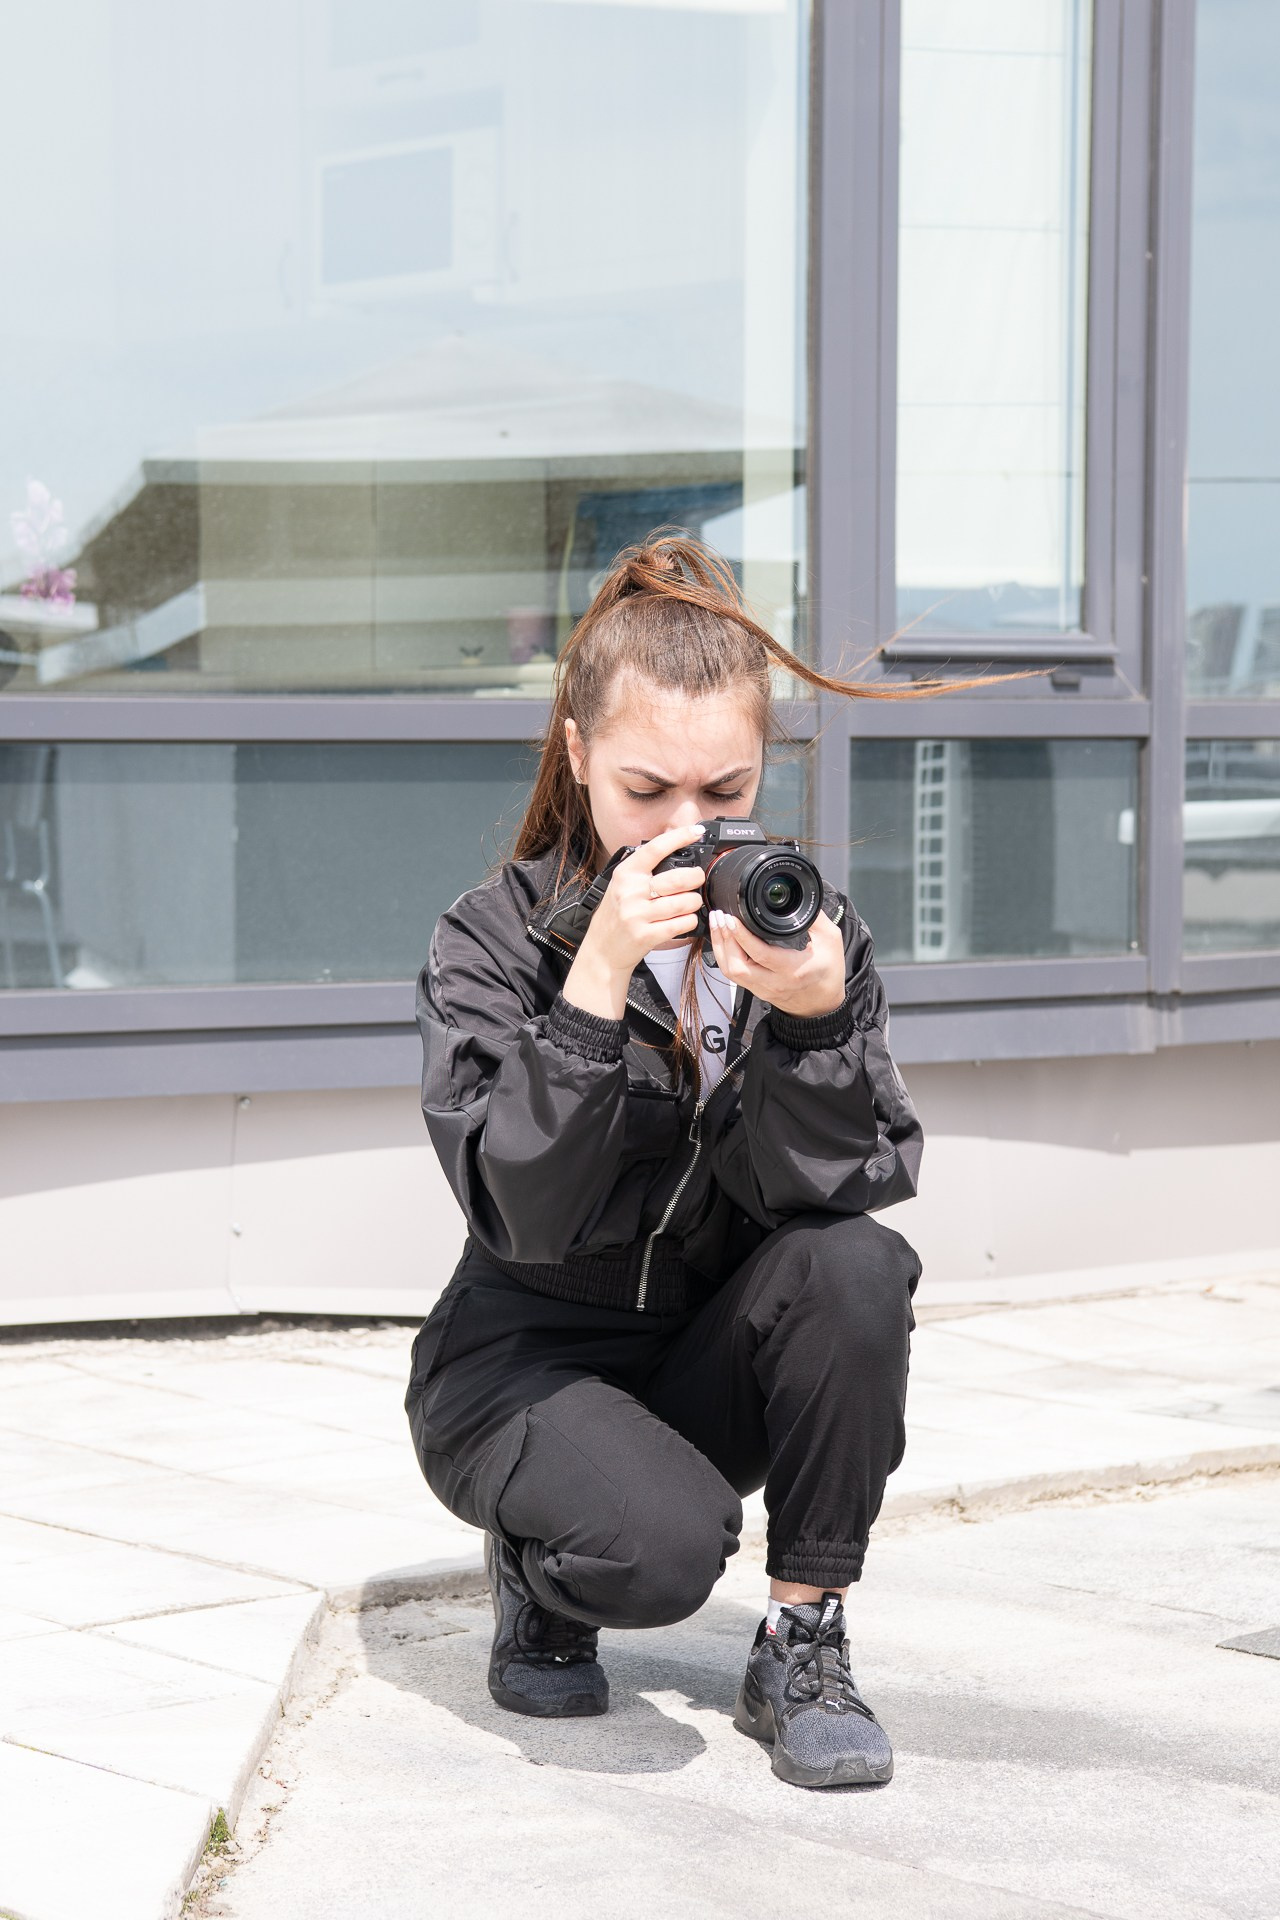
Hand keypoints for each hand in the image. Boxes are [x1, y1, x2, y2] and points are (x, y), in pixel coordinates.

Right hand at [563, 821, 706, 1018]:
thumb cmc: (616, 914)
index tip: (697, 831)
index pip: (655, 848)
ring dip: (695, 902)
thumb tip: (676, 848)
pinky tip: (685, 919)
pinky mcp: (646, 935)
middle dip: (696, 877)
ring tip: (691, 902)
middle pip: (679, 877)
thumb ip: (644, 869)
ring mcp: (637, 914)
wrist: (602, 949)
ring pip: (684, 902)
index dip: (679, 837)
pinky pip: (682, 923)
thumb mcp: (622, 885)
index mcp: (626, 873)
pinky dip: (690, 920)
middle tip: (697, 879)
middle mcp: (630, 891)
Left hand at [708, 907, 846, 1019]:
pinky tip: (722, 939)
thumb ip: (816, 918)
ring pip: (731, 971)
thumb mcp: (831, 940)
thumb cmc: (828, 974)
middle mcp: (774, 982)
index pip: (761, 954)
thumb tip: (801, 898)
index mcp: (793, 970)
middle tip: (720, 917)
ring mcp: (762, 988)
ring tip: (717, 924)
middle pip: (737, 966)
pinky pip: (733, 974)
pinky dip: (724, 956)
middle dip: (724, 940)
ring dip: (720, 947)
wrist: (823, 1005)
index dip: (742, 936)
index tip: (731, 918)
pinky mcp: (755, 990)